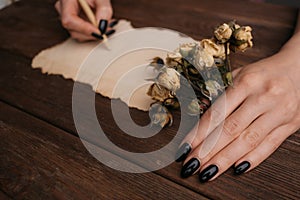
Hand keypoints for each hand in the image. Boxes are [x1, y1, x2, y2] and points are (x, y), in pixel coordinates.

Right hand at [55, 0, 112, 41]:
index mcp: (66, 1)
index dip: (85, 29)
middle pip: (74, 31)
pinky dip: (95, 33)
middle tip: (109, 30)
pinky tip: (104, 27)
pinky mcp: (75, 24)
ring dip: (95, 34)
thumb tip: (102, 26)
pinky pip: (84, 33)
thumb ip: (103, 9)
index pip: (69, 20)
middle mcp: (64, 11)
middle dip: (93, 34)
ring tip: (109, 26)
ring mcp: (68, 19)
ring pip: (79, 35)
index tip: (99, 32)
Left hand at [176, 23, 299, 181]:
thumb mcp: (239, 74)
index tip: (186, 147)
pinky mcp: (291, 125)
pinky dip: (253, 159)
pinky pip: (270, 145)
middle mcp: (264, 97)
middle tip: (192, 164)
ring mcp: (279, 112)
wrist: (299, 68)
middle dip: (209, 150)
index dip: (200, 132)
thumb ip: (221, 94)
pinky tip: (237, 168)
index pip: (219, 112)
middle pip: (231, 129)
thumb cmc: (263, 73)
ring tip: (208, 171)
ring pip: (249, 141)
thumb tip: (200, 114)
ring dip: (226, 159)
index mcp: (247, 82)